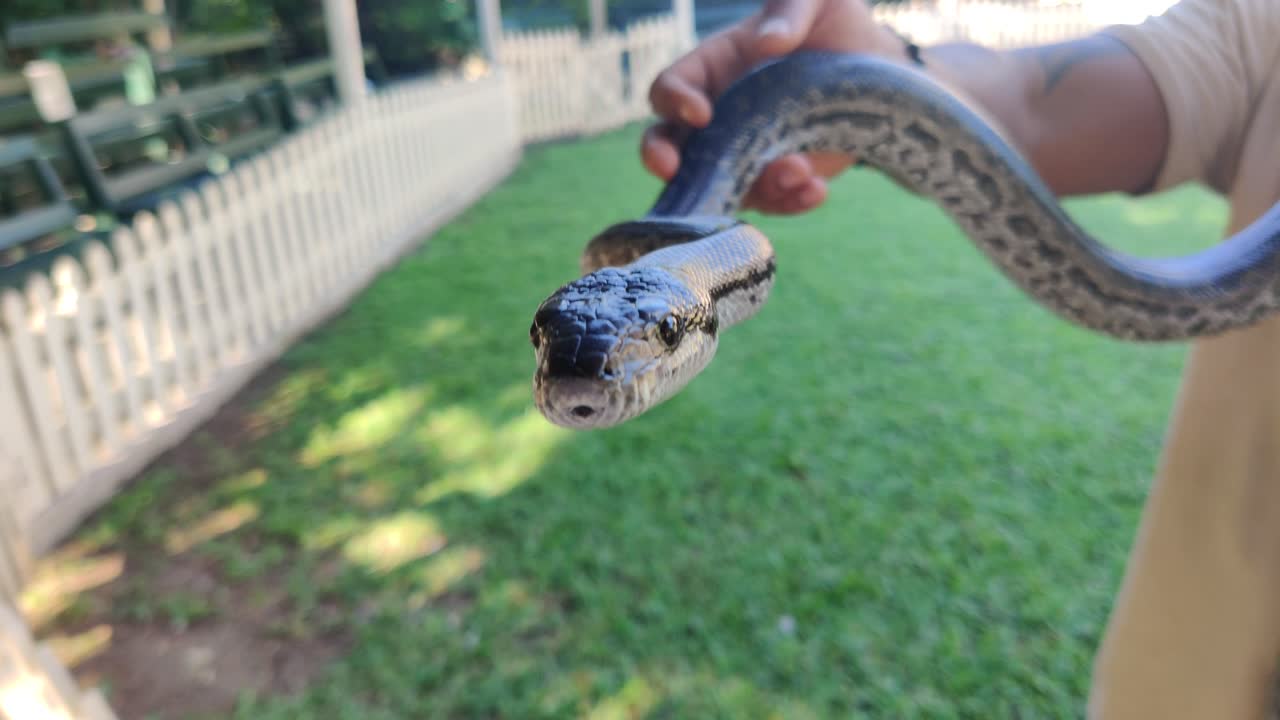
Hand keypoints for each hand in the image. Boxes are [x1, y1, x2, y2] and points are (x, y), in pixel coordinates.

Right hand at [641, 0, 913, 213]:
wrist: (875, 66)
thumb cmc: (831, 24)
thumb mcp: (814, 1)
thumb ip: (789, 10)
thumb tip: (768, 42)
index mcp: (712, 69)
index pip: (669, 88)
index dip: (674, 102)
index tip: (701, 113)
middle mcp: (717, 117)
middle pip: (668, 145)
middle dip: (662, 160)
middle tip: (671, 171)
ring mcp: (744, 154)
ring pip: (721, 186)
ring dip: (754, 187)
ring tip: (798, 170)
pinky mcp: (778, 179)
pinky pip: (773, 202)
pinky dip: (791, 202)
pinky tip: (816, 190)